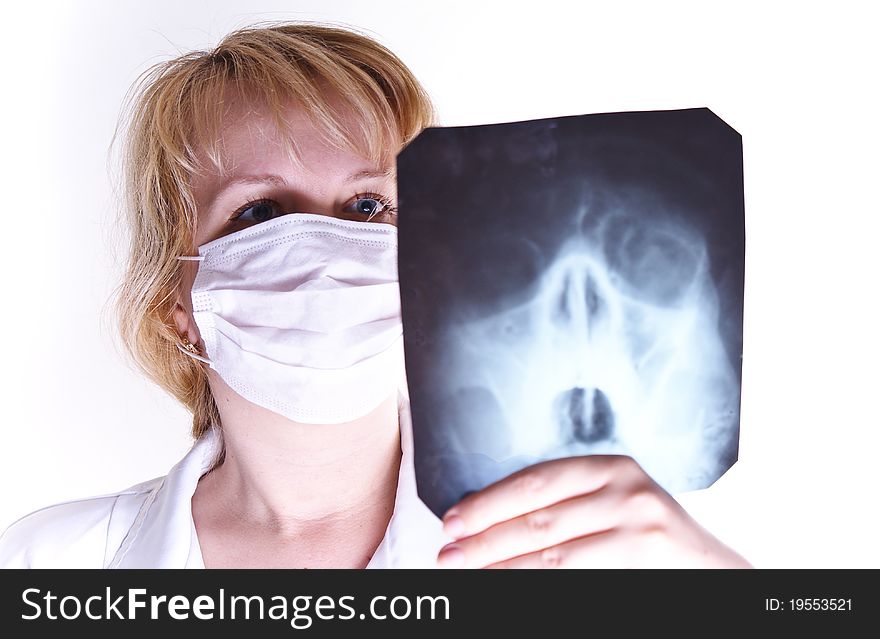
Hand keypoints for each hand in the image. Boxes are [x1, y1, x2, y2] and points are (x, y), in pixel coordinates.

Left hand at [436, 455, 751, 567]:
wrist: (711, 568)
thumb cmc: (650, 535)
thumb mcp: (613, 501)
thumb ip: (566, 500)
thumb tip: (489, 520)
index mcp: (609, 465)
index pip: (534, 482)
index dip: (488, 502)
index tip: (452, 521)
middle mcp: (625, 488)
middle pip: (537, 517)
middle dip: (485, 538)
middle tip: (448, 555)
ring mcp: (637, 523)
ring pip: (551, 552)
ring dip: (500, 566)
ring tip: (466, 574)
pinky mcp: (643, 556)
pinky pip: (571, 575)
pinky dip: (532, 583)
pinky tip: (505, 585)